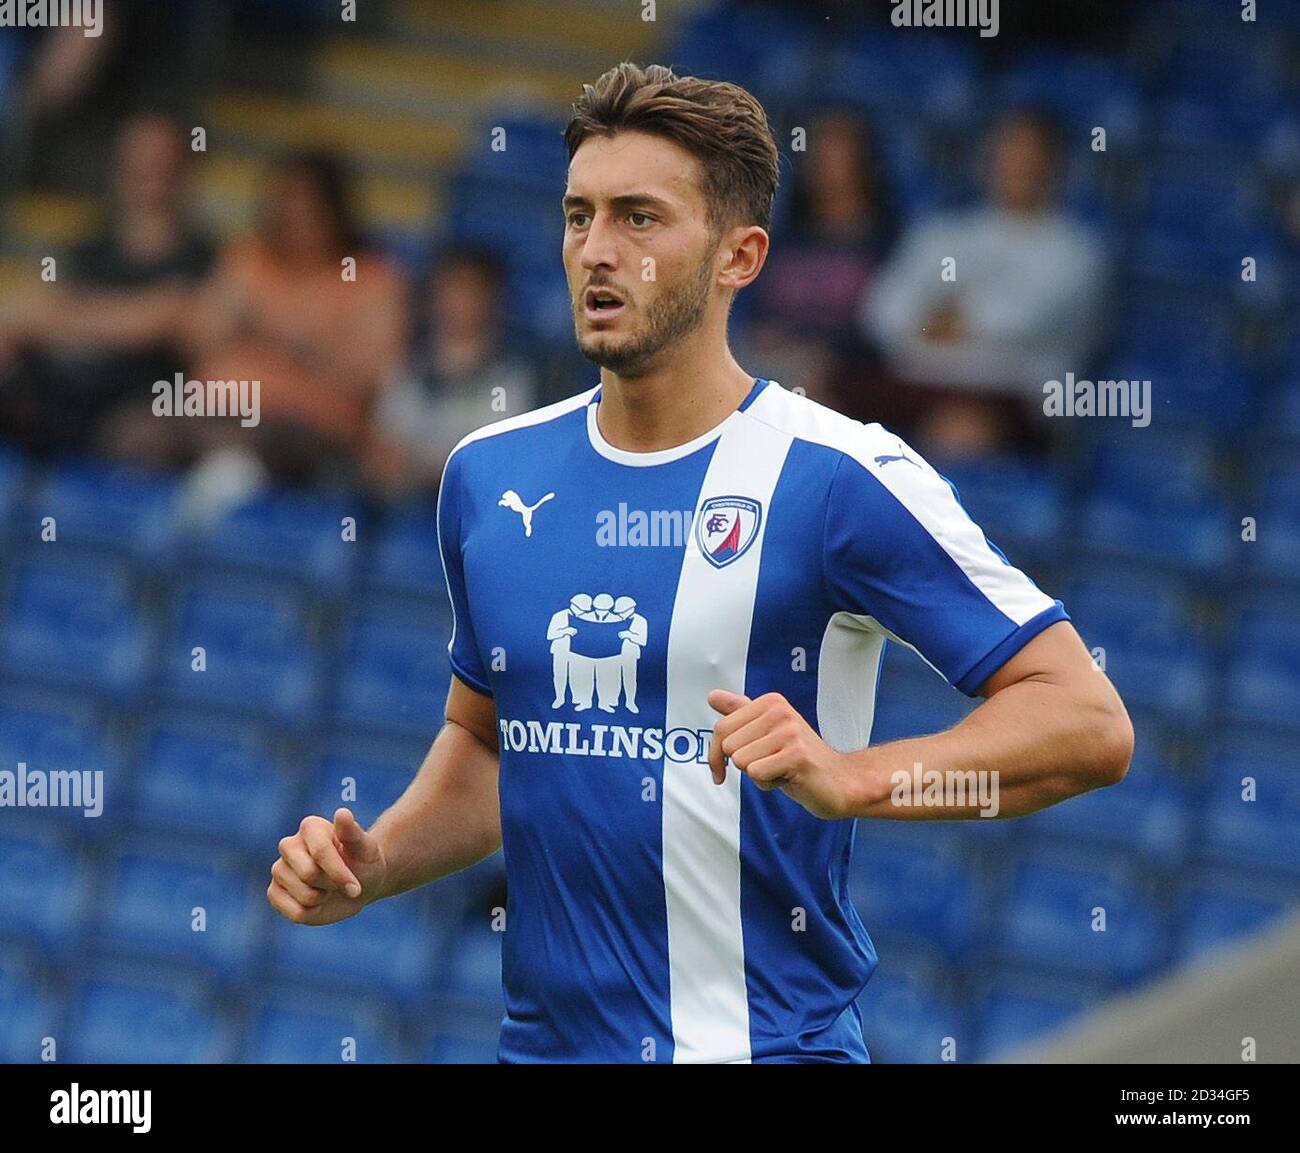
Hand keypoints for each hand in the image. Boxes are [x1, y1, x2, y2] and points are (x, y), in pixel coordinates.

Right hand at [267, 807, 387, 924]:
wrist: (357, 887)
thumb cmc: (363, 863)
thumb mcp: (366, 849)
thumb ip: (353, 833)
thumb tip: (342, 813)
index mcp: (311, 827)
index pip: (321, 852)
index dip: (340, 873)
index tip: (356, 887)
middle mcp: (289, 845)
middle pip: (309, 874)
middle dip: (332, 885)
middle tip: (342, 883)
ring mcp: (279, 869)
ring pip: (304, 896)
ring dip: (324, 899)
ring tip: (329, 889)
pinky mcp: (274, 892)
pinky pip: (294, 912)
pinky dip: (313, 913)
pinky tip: (318, 901)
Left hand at [707, 690, 864, 819]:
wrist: (839, 781)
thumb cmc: (798, 759)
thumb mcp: (766, 732)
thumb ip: (740, 713)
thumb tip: (712, 696)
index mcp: (770, 702)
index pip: (721, 729)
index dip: (716, 756)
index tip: (723, 770)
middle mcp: (779, 711)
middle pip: (728, 746)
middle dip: (744, 765)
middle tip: (772, 764)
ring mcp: (790, 731)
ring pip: (742, 762)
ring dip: (759, 775)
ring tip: (782, 770)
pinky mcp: (797, 755)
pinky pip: (757, 774)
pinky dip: (769, 784)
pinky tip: (788, 778)